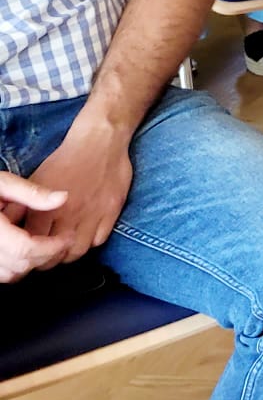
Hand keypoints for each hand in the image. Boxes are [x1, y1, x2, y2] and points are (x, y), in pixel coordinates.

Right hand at [0, 174, 68, 282]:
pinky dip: (15, 267)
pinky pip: (0, 274)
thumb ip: (31, 192)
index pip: (25, 248)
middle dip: (47, 255)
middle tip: (62, 240)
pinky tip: (23, 247)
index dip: (52, 246)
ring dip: (31, 263)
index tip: (68, 237)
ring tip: (42, 241)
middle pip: (20, 265)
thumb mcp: (2, 182)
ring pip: (9, 275)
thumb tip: (63, 198)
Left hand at [23, 119, 131, 266]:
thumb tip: (12, 224)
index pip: (34, 246)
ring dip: (71, 253)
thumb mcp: (37, 180)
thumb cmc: (66, 159)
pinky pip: (99, 240)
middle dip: (50, 259)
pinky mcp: (111, 211)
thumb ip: (25, 205)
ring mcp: (92, 215)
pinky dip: (92, 242)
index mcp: (45, 209)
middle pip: (56, 255)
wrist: (100, 140)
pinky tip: (86, 234)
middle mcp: (68, 216)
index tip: (33, 251)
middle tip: (49, 254)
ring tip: (67, 247)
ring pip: (79, 252)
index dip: (31, 253)